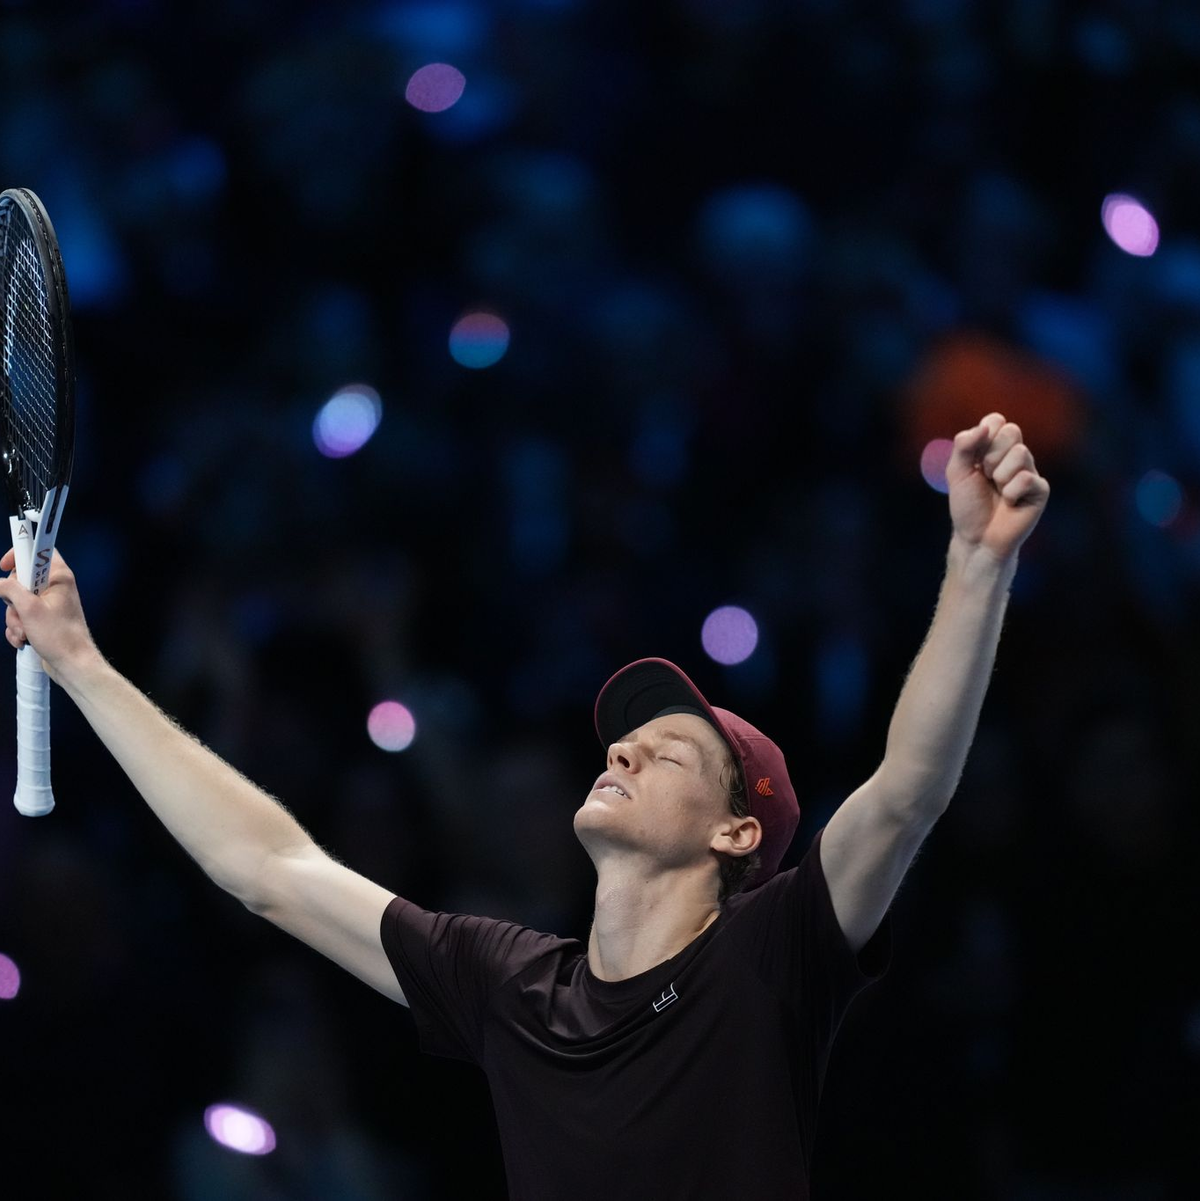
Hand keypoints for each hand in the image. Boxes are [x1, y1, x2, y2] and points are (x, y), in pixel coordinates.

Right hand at [0, 548, 99, 684]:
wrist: (71, 664)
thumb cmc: (57, 635)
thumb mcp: (29, 609)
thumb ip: (10, 589)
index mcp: (59, 577)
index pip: (38, 552)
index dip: (19, 555)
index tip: (4, 566)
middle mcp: (55, 587)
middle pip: (20, 581)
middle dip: (12, 601)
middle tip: (21, 613)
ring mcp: (48, 605)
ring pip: (17, 603)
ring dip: (15, 620)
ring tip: (25, 632)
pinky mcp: (43, 620)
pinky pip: (21, 617)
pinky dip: (18, 629)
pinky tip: (23, 640)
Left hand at [946, 412, 1049, 561]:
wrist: (976, 538)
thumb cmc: (968, 505)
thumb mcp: (956, 472)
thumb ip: (963, 446)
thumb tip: (985, 427)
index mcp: (995, 447)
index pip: (996, 420)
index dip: (984, 436)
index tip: (975, 459)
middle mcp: (1015, 456)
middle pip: (1012, 431)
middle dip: (991, 456)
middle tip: (986, 477)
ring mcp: (1030, 471)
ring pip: (1020, 453)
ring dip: (1000, 476)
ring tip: (998, 491)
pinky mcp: (1040, 490)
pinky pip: (1027, 478)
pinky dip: (1011, 492)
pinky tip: (1010, 503)